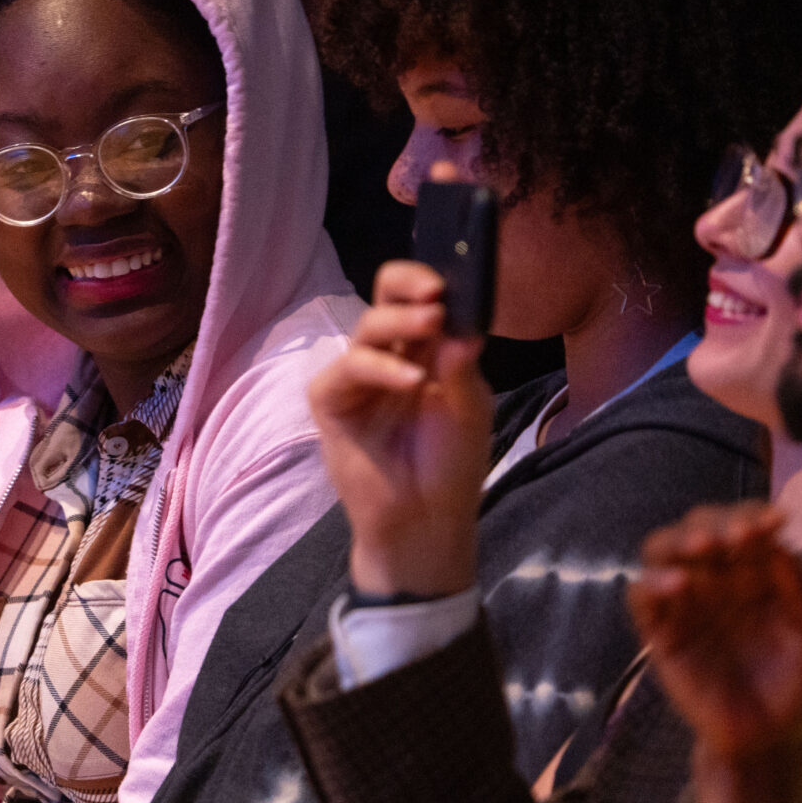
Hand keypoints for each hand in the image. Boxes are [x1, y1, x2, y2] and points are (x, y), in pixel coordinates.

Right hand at [309, 260, 492, 597]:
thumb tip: (460, 326)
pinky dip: (379, 368)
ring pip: (365, 330)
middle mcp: (387, 357)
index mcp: (422, 351)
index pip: (412, 299)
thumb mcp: (469, 409)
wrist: (426, 520)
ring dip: (398, 323)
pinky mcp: (332, 402)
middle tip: (435, 300)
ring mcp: (357, 378)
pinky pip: (347, 369)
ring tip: (431, 326)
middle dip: (408, 292)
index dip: (422, 282)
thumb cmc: (450, 465)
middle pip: (381, 301)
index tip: (445, 285)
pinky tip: (411, 381)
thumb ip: (461, 366)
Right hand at [629, 504, 801, 761]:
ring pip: (660, 549)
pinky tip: (679, 586)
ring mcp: (684, 602)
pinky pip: (640, 594)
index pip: (744, 525)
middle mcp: (715, 578)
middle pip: (697, 526)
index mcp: (755, 571)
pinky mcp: (659, 631)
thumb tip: (780, 545)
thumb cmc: (801, 686)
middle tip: (736, 535)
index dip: (754, 515)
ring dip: (677, 540)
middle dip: (715, 522)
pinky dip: (653, 583)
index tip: (774, 521)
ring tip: (701, 549)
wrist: (771, 741)